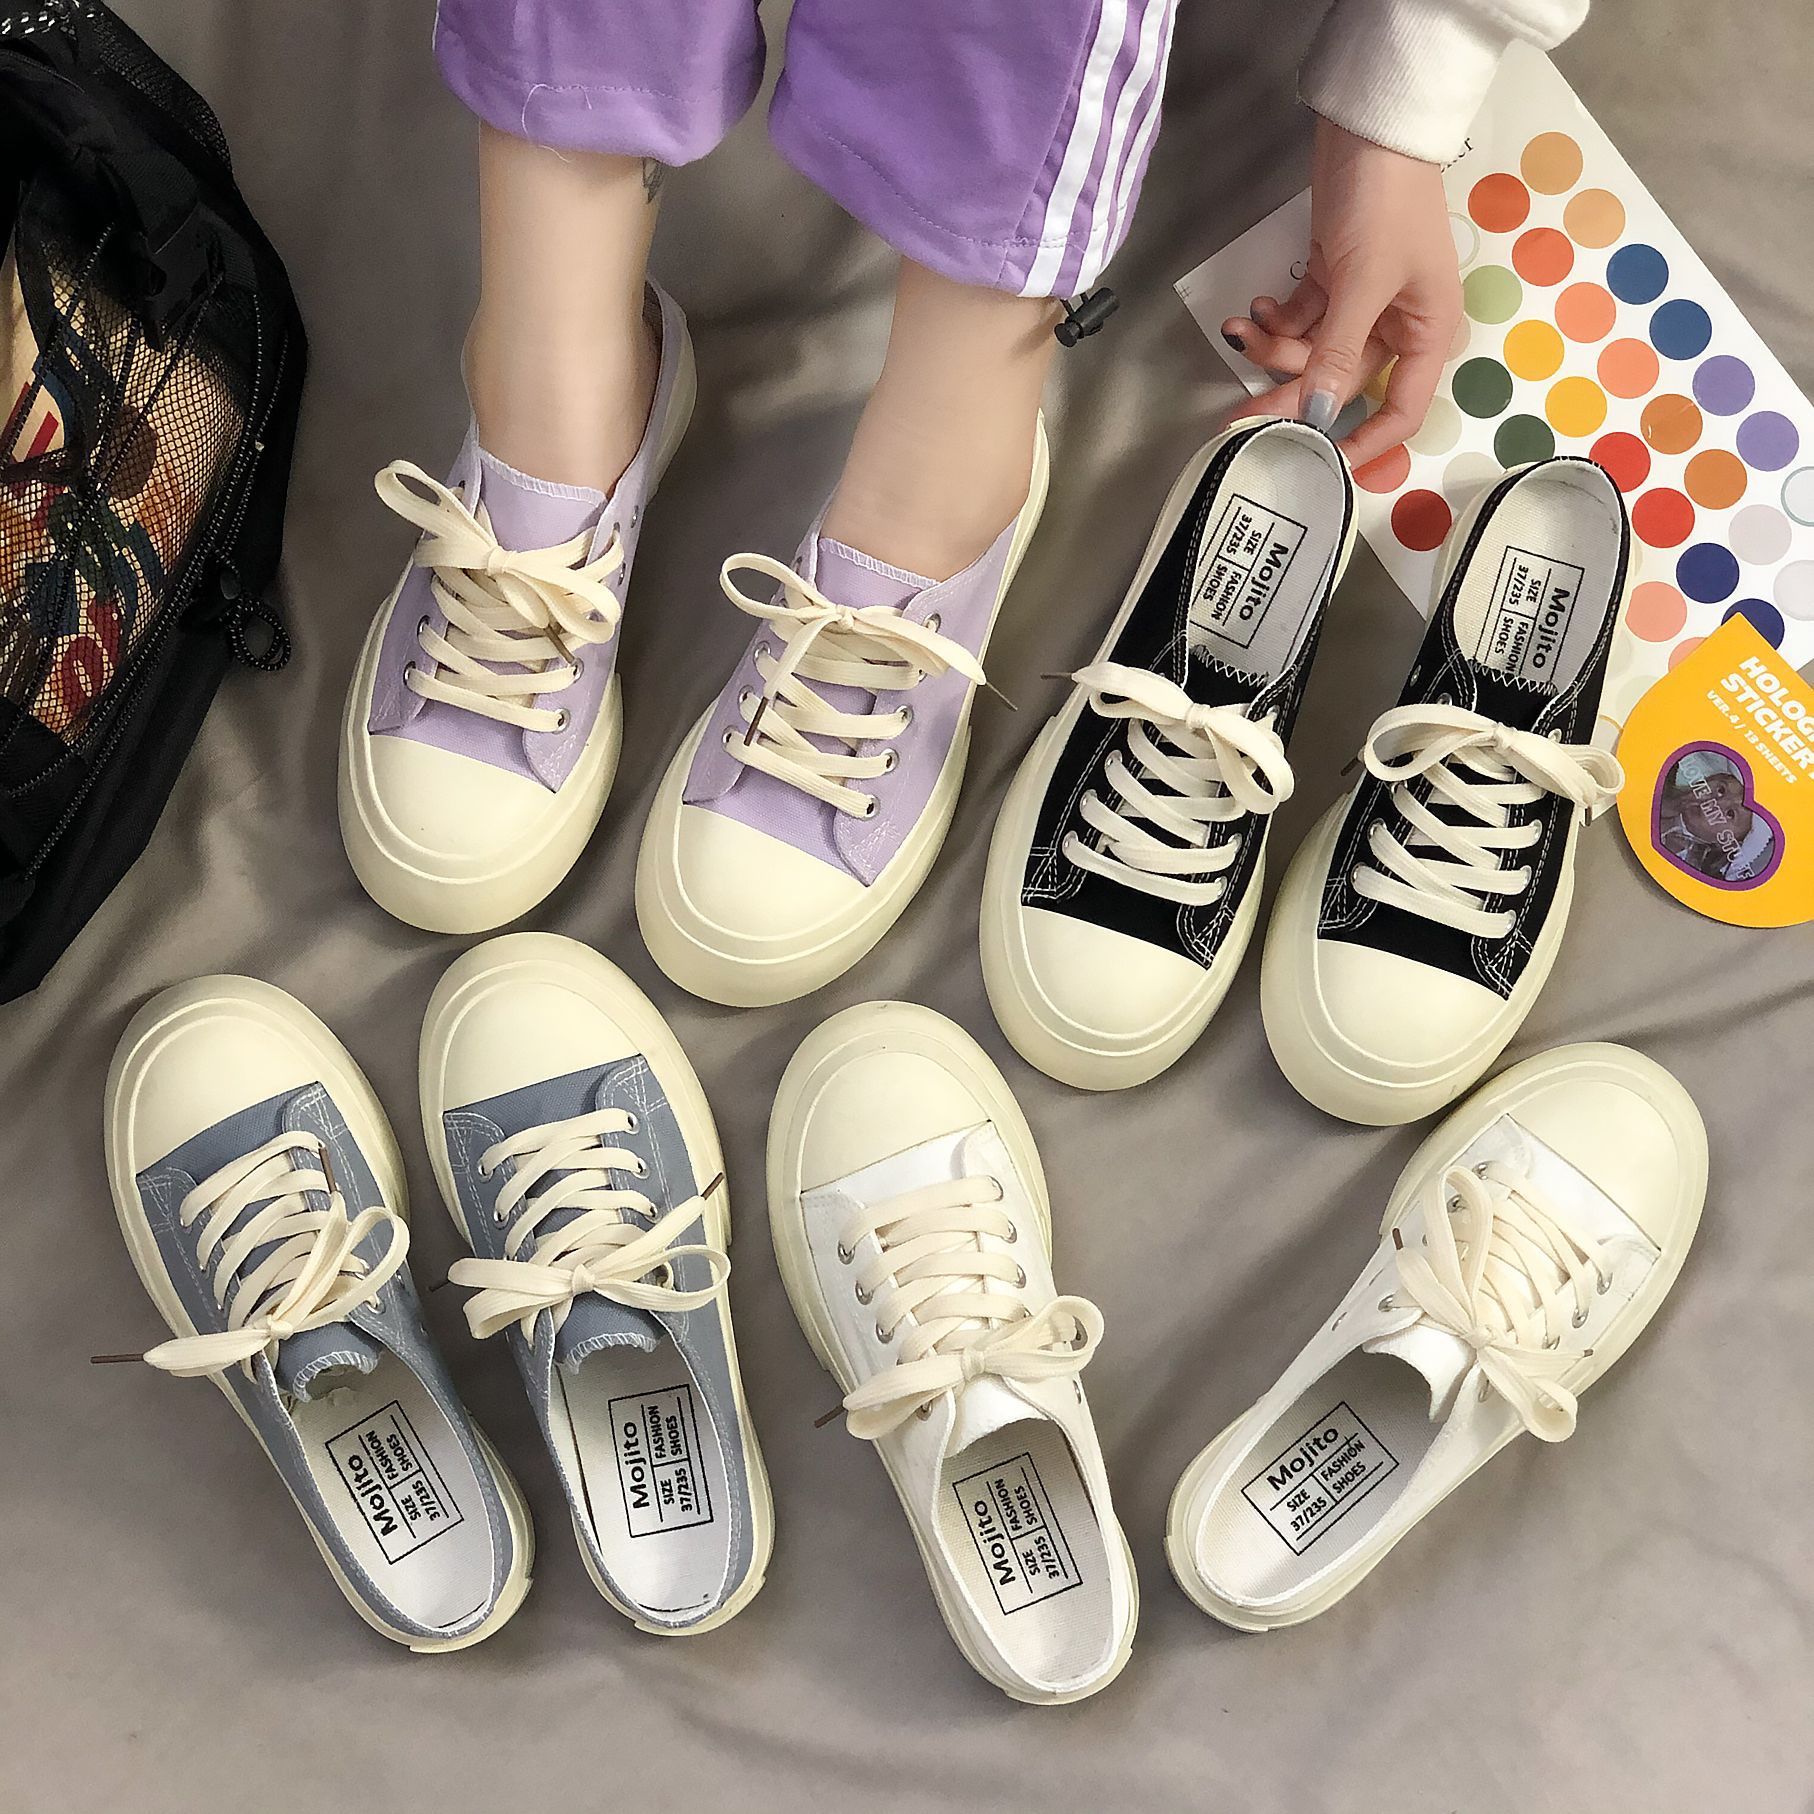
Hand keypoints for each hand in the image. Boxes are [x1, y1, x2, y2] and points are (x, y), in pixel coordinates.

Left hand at [1221, 117, 1462, 468]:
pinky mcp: (1332, 280)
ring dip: (1275, 348)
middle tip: (1237, 416)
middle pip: (1340, 382)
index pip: (1403, 410)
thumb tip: (1321, 415)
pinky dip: (1275, 321)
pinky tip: (1253, 308)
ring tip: (1245, 327)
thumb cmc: (1386, 205)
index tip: (1320, 463)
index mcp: (1427, 333)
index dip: (1365, 442)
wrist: (1372, 128)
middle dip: (1291, 393)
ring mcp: (1363, 303)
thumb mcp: (1363, 284)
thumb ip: (1338, 354)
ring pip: (1314, 353)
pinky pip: (1300, 321)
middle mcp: (1398, 325)